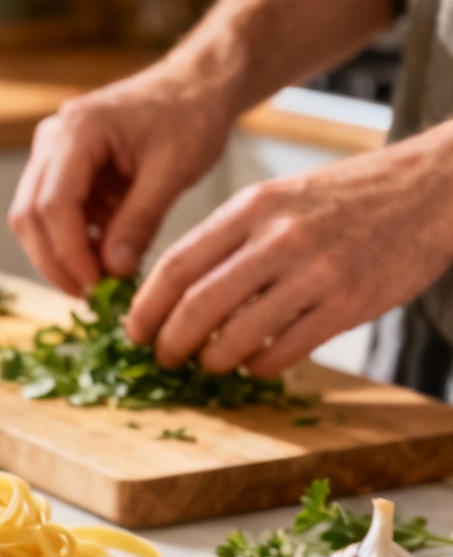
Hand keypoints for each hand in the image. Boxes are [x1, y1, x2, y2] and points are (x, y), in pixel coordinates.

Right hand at [8, 65, 234, 297]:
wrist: (195, 87)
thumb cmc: (190, 117)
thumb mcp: (173, 171)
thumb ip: (140, 221)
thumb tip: (113, 272)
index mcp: (79, 130)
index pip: (52, 205)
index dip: (68, 254)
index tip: (96, 287)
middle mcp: (53, 138)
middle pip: (29, 216)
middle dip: (57, 263)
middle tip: (92, 296)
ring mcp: (52, 153)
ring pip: (33, 220)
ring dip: (61, 256)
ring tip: (101, 281)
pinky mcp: (62, 170)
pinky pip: (53, 216)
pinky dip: (73, 243)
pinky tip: (104, 258)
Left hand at [125, 128, 452, 376]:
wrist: (429, 190)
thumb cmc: (347, 199)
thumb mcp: (281, 198)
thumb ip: (233, 238)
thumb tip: (178, 291)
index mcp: (253, 207)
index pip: (177, 265)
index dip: (146, 306)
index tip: (134, 331)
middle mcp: (278, 238)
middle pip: (197, 306)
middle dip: (170, 343)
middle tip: (165, 358)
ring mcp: (313, 273)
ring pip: (236, 337)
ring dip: (213, 361)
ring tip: (210, 363)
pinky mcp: (345, 305)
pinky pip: (282, 353)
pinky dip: (259, 366)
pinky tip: (256, 363)